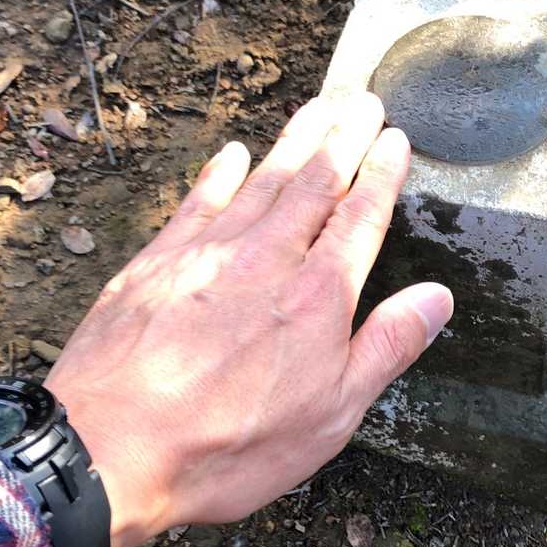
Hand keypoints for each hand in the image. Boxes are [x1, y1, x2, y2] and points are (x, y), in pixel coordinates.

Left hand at [46, 93, 452, 546]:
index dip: (381, 176)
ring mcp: (206, 254)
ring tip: (319, 106)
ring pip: (261, 181)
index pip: (360, 219)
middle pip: (314, 184)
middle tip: (365, 99)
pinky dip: (220, 174)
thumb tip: (437, 298)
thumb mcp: (330, 417)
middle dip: (344, 137)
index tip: (396, 140)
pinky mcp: (154, 263)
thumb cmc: (227, 447)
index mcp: (317, 298)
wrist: (110, 448)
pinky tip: (234, 153)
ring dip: (294, 141)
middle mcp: (266, 260)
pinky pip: (197, 202)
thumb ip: (384, 348)